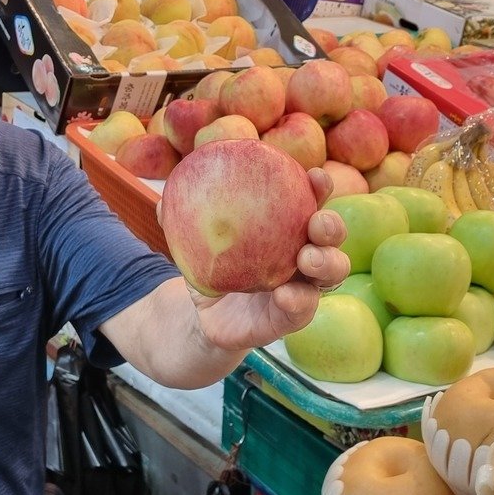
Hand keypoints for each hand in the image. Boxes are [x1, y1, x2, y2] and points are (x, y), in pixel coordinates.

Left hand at [188, 168, 348, 351]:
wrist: (203, 317)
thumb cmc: (209, 269)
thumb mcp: (193, 243)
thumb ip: (181, 222)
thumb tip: (162, 203)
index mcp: (286, 228)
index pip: (310, 202)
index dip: (319, 188)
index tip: (315, 177)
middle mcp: (302, 255)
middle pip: (331, 237)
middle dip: (332, 225)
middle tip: (317, 222)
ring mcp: (301, 287)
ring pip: (331, 273)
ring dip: (327, 263)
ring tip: (308, 258)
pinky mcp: (290, 317)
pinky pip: (303, 309)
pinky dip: (299, 301)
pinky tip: (286, 295)